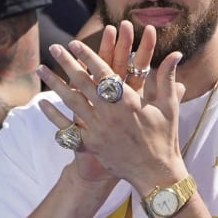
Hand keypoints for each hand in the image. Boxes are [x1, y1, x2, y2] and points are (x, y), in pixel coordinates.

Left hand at [36, 22, 184, 196]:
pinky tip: (41, 104)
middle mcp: (109, 113)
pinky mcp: (91, 144)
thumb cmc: (164, 138)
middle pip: (82, 83)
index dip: (87, 56)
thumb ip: (167, 78)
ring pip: (71, 102)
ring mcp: (98, 129)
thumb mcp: (169, 106)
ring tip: (41, 69)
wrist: (155, 173)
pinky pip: (67, 128)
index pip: (103, 72)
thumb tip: (175, 54)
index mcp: (127, 100)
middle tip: (54, 48)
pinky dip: (53, 116)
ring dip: (55, 84)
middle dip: (66, 63)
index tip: (74, 44)